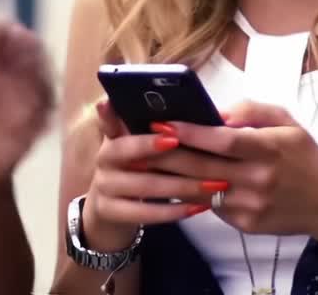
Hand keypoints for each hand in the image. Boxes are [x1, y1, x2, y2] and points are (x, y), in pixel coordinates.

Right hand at [80, 101, 215, 250]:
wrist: (113, 208)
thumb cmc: (141, 169)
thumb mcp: (145, 146)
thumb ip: (166, 130)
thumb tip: (215, 116)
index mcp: (113, 135)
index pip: (108, 118)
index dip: (110, 112)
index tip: (116, 104)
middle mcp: (103, 157)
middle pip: (124, 149)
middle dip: (152, 145)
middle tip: (178, 141)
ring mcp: (103, 186)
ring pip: (143, 184)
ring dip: (180, 184)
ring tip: (213, 184)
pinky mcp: (108, 212)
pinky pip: (144, 213)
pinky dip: (173, 210)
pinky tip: (198, 207)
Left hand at [152, 101, 317, 237]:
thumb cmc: (303, 155)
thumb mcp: (286, 122)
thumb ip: (250, 111)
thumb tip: (215, 114)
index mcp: (270, 149)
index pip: (223, 141)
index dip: (190, 133)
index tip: (162, 123)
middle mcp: (259, 179)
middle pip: (203, 168)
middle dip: (166, 155)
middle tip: (139, 143)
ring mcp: (251, 205)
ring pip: (200, 189)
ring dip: (171, 176)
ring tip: (145, 161)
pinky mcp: (246, 224)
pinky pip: (211, 206)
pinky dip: (192, 193)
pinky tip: (174, 182)